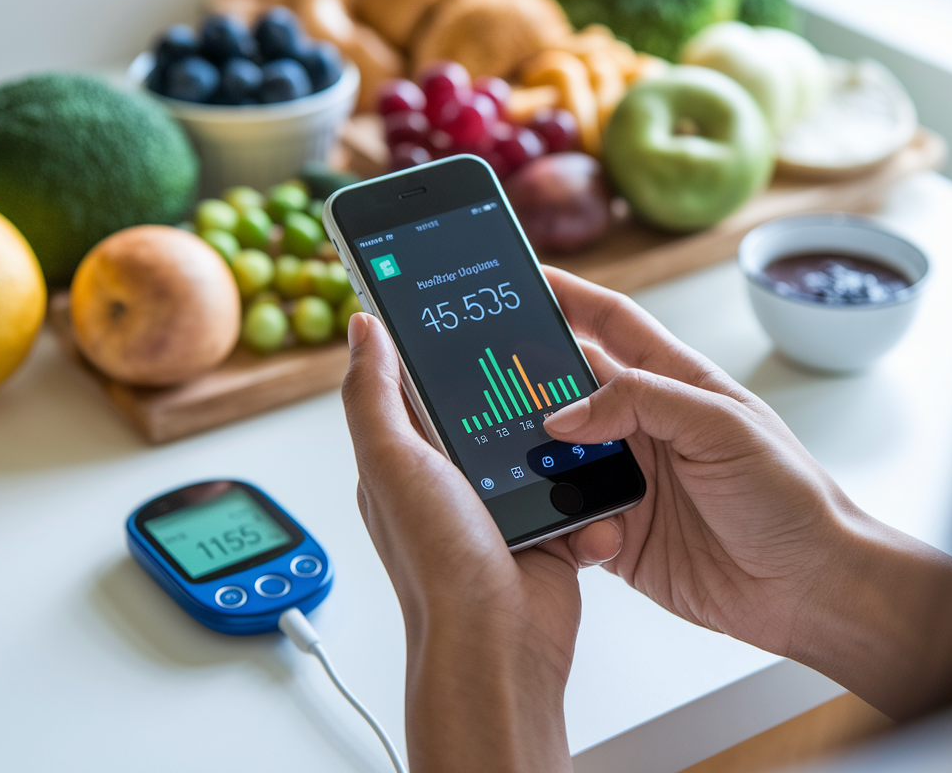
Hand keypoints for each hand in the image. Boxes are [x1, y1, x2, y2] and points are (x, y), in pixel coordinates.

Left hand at [341, 310, 615, 771]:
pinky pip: (578, 490)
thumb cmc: (439, 565)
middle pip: (491, 406)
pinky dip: (589, 497)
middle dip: (523, 389)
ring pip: (544, 445)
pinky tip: (588, 504)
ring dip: (567, 445)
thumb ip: (374, 393)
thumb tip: (363, 327)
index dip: (440, 343)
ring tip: (582, 433)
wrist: (501, 645)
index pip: (419, 382)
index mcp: (406, 458)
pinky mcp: (545, 528)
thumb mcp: (393, 462)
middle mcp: (451, 480)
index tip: (470, 305)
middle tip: (550, 357)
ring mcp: (500, 504)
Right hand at [541, 268, 848, 656]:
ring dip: (537, 459)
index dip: (569, 296)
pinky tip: (571, 528)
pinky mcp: (620, 535)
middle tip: (486, 378)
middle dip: (529, 381)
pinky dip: (556, 523)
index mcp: (677, 383)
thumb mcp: (721, 426)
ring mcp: (631, 481)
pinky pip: (567, 521)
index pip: (611, 323)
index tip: (523, 277)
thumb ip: (643, 402)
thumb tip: (565, 413)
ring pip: (558, 457)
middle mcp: (647, 427)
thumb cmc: (788, 496)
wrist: (808, 587)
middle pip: (570, 389)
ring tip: (514, 459)